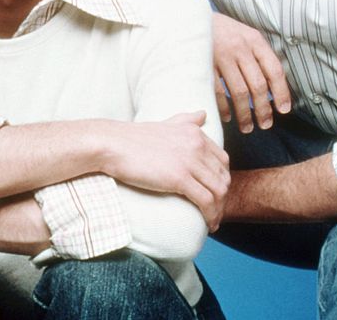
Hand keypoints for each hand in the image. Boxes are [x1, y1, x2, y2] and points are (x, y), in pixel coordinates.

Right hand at [101, 111, 229, 231]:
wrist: (113, 145)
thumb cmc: (134, 138)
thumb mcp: (166, 123)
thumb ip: (186, 120)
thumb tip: (203, 113)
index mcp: (195, 132)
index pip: (222, 160)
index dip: (222, 179)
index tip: (215, 193)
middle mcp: (197, 144)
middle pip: (223, 177)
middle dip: (223, 198)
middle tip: (215, 211)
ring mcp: (189, 160)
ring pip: (218, 191)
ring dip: (220, 210)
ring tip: (213, 221)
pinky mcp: (179, 178)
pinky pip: (206, 200)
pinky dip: (211, 215)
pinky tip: (209, 223)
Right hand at [213, 12, 290, 132]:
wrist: (191, 17)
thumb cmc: (222, 30)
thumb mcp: (244, 34)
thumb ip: (257, 54)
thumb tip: (273, 85)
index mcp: (254, 40)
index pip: (274, 70)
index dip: (281, 93)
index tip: (283, 110)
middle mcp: (240, 47)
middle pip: (258, 85)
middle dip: (263, 109)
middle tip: (265, 125)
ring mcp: (221, 56)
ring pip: (239, 92)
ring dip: (245, 114)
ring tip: (247, 127)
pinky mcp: (204, 63)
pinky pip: (217, 91)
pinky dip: (224, 107)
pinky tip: (228, 117)